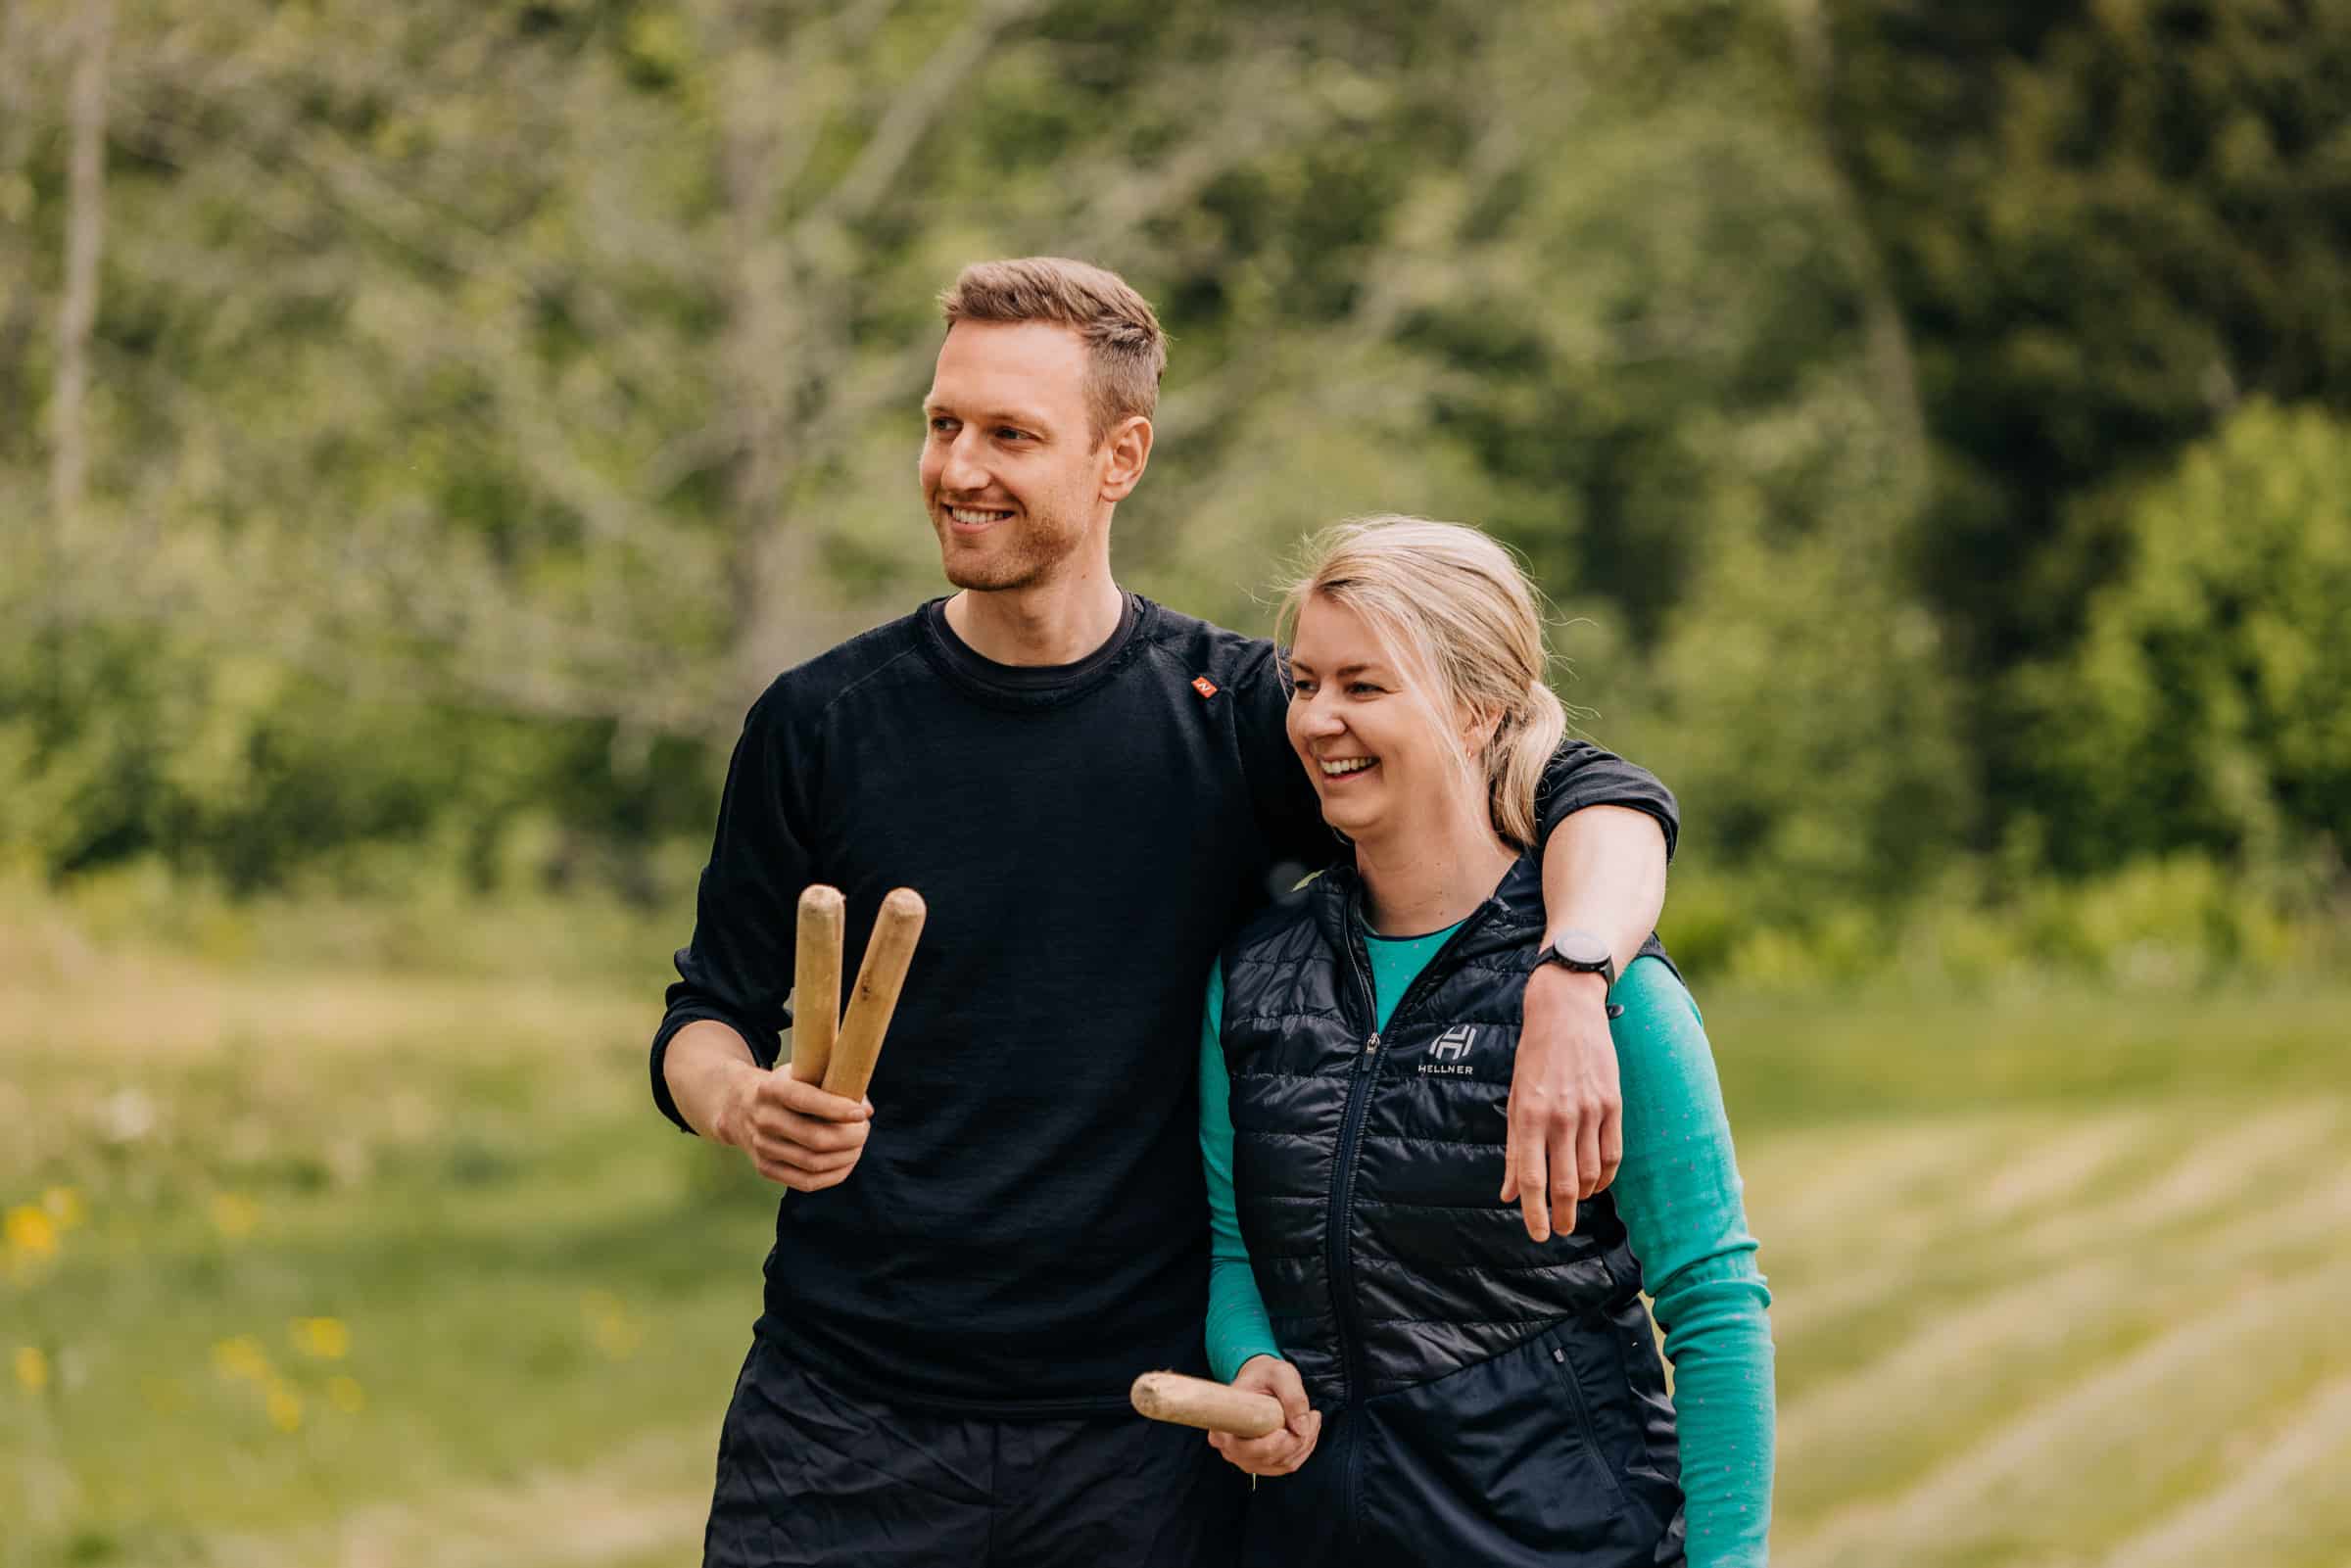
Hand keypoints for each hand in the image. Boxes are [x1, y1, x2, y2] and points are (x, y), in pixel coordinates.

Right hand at [713, 1065, 872, 1191]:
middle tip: (864, 1130)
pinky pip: (806, 1182)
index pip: (805, 1100)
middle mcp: (763, 1119)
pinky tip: (846, 1162)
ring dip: (845, 1157)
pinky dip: (833, 1175)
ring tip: (858, 1145)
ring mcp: (761, 1147)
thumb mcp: (801, 1073)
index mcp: (770, 1089)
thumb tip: (866, 1111)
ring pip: (813, 1163)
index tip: (861, 1113)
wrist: (739, 1106)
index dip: (837, 1109)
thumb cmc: (783, 1086)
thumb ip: (835, 1085)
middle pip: (815, 1138)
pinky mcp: (765, 1168)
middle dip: (850, 1137)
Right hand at [1207, 1356, 1319, 1476]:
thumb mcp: (1281, 1374)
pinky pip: (1287, 1465)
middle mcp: (1230, 1448)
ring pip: (1282, 1463)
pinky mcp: (1262, 1462)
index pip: (1242, 1449)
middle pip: (1266, 1458)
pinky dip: (1304, 1449)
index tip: (1284, 1431)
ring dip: (1304, 1444)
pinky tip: (1309, 1430)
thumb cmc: (1265, 1375)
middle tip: (1311, 1416)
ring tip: (1312, 1418)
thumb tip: (1301, 1428)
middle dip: (1295, 1441)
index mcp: (1222, 1426)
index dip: (1266, 1446)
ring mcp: (1246, 1458)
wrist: (1261, 1380)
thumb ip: (1293, 1396)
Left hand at [1500, 964, 1621, 1241]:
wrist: (1566, 1012)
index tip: (1538, 1234)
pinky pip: (1613, 1154)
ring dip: (1584, 1196)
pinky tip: (1597, 1183)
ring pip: (1592, 1173)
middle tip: (1559, 1229)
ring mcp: (1591, 1111)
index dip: (1534, 1211)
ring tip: (1575, 1204)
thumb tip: (1506, 1193)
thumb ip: (1512, 1149)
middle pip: (1566, 1183)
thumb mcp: (1514, 1099)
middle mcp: (1560, 1116)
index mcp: (1529, 1115)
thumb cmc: (1534, 1057)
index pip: (1531, 1177)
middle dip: (1562, 1214)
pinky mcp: (1613, 1104)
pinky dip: (1606, 1176)